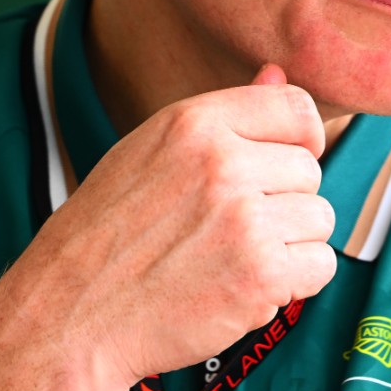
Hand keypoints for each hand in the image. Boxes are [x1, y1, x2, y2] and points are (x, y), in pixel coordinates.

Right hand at [0, 65, 334, 390]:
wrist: (69, 318)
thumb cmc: (107, 235)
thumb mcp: (150, 152)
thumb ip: (223, 117)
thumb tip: (277, 72)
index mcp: (194, 122)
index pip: (296, 106)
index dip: (298, 140)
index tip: (277, 169)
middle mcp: (224, 162)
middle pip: (310, 169)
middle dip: (283, 202)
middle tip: (230, 230)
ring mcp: (245, 219)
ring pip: (320, 219)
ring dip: (290, 245)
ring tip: (232, 258)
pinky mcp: (261, 274)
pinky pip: (320, 266)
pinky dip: (293, 284)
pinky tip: (243, 287)